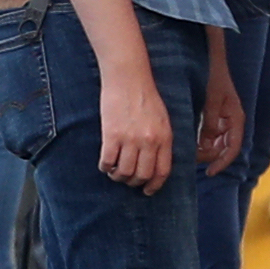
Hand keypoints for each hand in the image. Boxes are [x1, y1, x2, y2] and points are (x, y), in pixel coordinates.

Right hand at [92, 43, 177, 190]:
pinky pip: (107, 161)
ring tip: (115, 173)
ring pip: (124, 172)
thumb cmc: (145, 96)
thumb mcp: (163, 119)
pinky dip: (105, 167)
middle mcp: (149, 141)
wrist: (128, 77)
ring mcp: (130, 139)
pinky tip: (105, 164)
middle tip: (128, 180)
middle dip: (134, 183)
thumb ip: (161, 141)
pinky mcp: (112, 135)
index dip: (154, 185)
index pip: (162, 171)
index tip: (147, 191)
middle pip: (142, 175)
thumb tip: (155, 163)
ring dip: (118, 177)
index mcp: (164, 138)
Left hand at [194, 65, 244, 181]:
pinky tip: (192, 143)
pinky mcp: (217, 116)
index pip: (232, 148)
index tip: (209, 172)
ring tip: (191, 153)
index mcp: (236, 119)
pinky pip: (212, 134)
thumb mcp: (211, 101)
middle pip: (226, 148)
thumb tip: (206, 146)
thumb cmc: (214, 78)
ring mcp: (225, 119)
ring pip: (219, 143)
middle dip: (212, 157)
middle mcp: (233, 122)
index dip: (222, 163)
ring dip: (207, 150)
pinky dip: (204, 141)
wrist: (212, 61)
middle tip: (194, 160)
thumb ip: (210, 123)